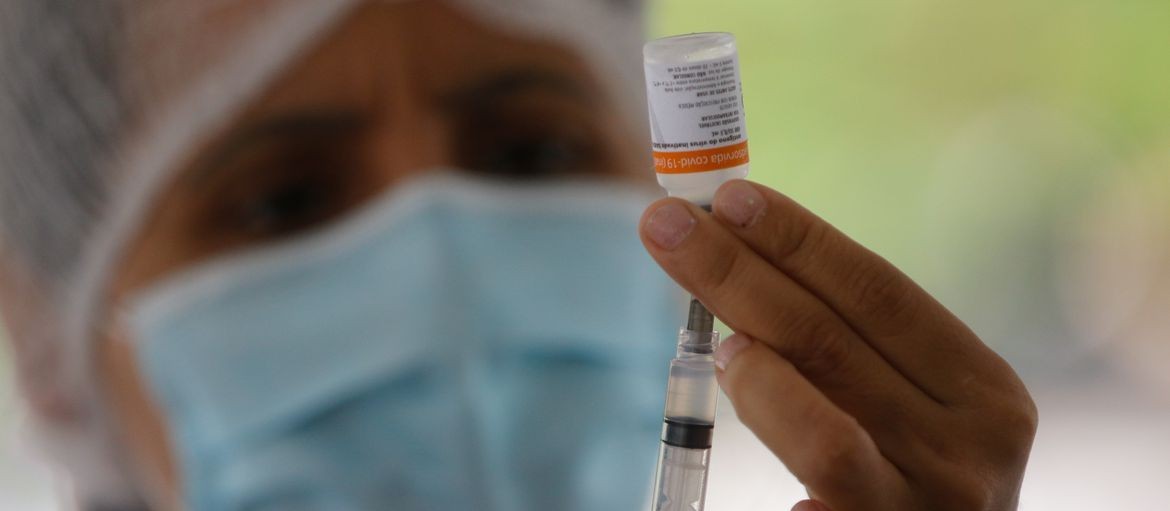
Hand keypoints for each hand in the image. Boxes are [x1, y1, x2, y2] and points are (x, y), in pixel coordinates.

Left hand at [639, 180, 1036, 509]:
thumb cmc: (915, 480)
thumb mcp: (916, 411)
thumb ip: (851, 352)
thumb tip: (743, 261)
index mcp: (984, 390)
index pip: (878, 291)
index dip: (800, 240)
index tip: (730, 197)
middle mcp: (971, 448)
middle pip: (831, 341)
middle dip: (736, 272)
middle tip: (667, 223)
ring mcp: (925, 508)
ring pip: (823, 432)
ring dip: (752, 373)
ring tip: (716, 344)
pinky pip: (814, 487)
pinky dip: (774, 448)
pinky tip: (744, 417)